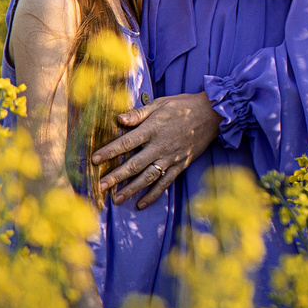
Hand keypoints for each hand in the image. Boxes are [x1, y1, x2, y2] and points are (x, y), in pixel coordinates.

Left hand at [92, 91, 221, 209]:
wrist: (213, 114)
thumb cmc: (183, 106)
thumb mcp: (160, 103)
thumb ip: (139, 113)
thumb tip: (119, 119)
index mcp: (153, 129)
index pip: (127, 142)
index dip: (110, 151)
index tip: (95, 160)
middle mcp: (161, 146)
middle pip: (135, 164)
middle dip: (116, 177)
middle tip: (101, 187)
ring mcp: (171, 158)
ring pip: (148, 177)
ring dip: (132, 189)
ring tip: (117, 199)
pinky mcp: (181, 165)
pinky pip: (165, 182)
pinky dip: (154, 194)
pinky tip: (142, 203)